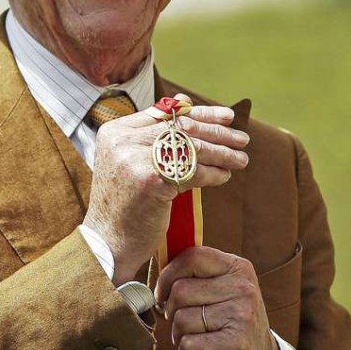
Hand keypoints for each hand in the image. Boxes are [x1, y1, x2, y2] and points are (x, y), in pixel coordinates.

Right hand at [82, 94, 249, 284]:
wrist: (108, 244)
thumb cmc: (124, 205)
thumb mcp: (131, 162)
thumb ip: (153, 137)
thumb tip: (188, 106)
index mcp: (116, 131)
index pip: (167, 114)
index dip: (202, 113)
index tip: (227, 117)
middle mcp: (122, 140)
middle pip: (181, 128)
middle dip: (217, 132)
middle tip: (242, 139)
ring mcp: (134, 159)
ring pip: (190, 149)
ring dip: (221, 154)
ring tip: (241, 159)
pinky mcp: (150, 181)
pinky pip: (191, 172)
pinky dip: (212, 174)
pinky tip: (225, 176)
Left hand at [156, 246, 276, 349]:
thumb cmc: (232, 316)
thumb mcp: (225, 286)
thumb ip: (199, 273)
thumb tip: (160, 264)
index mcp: (238, 267)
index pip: (192, 257)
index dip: (167, 274)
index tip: (162, 292)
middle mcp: (242, 287)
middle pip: (180, 291)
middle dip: (171, 310)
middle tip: (182, 319)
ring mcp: (242, 314)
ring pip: (181, 320)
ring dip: (179, 333)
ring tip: (196, 334)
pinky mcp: (237, 342)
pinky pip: (189, 344)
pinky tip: (202, 348)